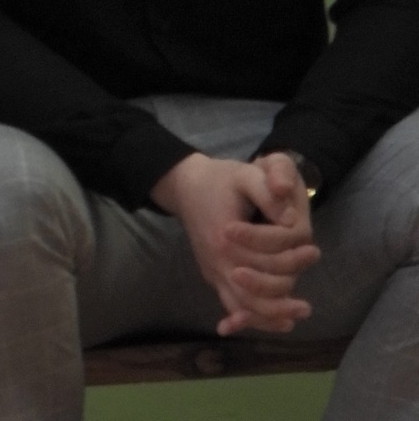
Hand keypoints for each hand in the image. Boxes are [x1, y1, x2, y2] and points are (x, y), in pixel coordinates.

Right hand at [150, 152, 318, 335]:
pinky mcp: (213, 276)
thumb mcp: (246, 175)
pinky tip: (280, 323)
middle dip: (288, 285)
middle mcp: (218, 262)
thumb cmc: (219, 180)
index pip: (268, 257)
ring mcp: (214, 272)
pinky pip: (234, 305)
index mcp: (226, 237)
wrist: (185, 185)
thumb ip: (268, 194)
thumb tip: (292, 219)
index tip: (314, 248)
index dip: (292, 253)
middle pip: (258, 289)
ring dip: (274, 314)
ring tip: (302, 310)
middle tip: (312, 272)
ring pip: (246, 305)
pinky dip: (255, 319)